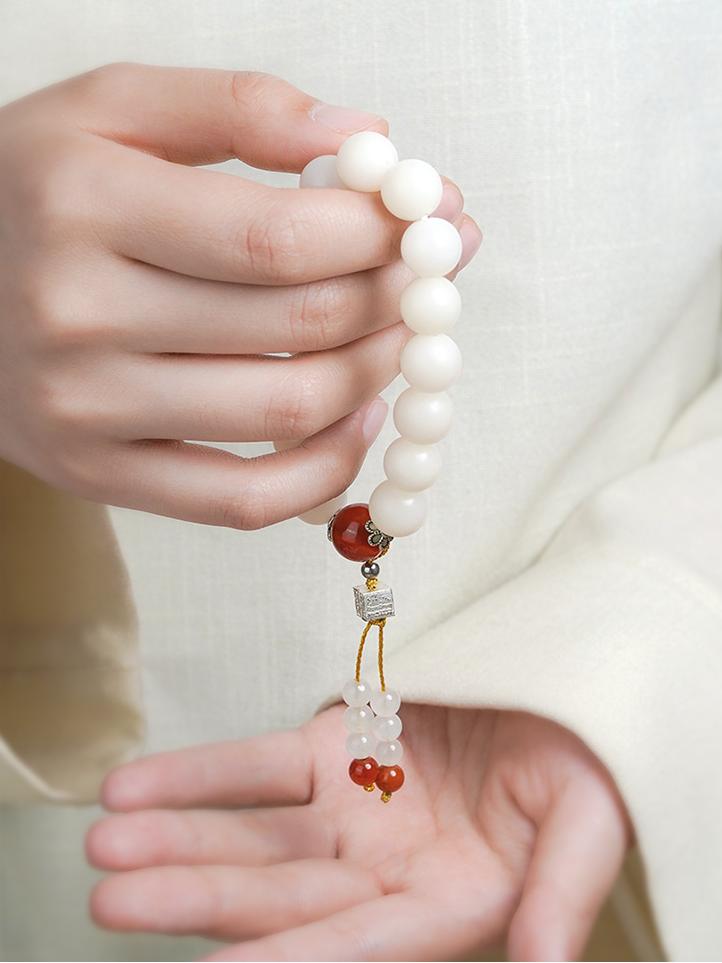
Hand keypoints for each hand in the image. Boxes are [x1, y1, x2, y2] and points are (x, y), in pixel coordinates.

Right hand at [0, 63, 479, 527]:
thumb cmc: (35, 195)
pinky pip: (243, 502)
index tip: (430, 219)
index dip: (381, 234)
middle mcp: (80, 313)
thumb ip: (239, 107)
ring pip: (286, 413)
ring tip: (400, 339)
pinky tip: (356, 422)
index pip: (280, 236)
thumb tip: (366, 136)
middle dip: (396, 298)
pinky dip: (325, 470)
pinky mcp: (99, 473)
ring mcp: (87, 409)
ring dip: (377, 375)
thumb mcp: (110, 109)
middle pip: (298, 323)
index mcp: (86, 202)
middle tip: (430, 278)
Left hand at [87, 706, 630, 960]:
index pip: (353, 947)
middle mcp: (382, 872)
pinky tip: (135, 788)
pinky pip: (256, 766)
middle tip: (112, 897)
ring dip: (179, 838)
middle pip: (279, 895)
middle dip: (197, 896)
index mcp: (443, 906)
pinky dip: (197, 776)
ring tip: (106, 842)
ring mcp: (351, 810)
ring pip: (252, 834)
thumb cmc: (585, 757)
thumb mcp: (587, 818)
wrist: (556, 683)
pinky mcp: (333, 750)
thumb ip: (562, 892)